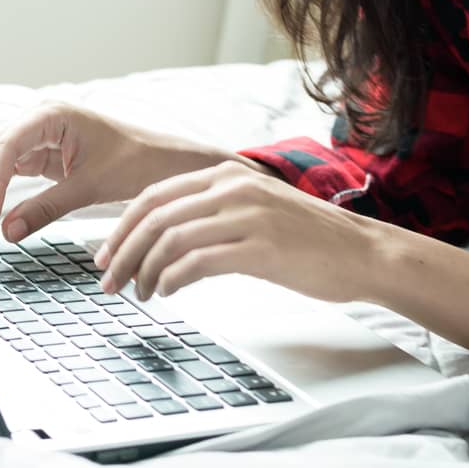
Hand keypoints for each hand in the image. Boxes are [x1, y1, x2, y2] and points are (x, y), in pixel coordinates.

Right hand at [0, 101, 195, 241]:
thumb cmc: (135, 163)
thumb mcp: (89, 187)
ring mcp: (39, 136)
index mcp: (53, 114)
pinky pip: (10, 170)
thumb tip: (7, 232)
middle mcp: (40, 119)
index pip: (7, 145)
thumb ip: (45, 208)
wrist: (162, 163)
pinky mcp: (43, 154)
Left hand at [91, 159, 378, 304]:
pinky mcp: (259, 248)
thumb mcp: (257, 208)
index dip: (122, 226)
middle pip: (154, 216)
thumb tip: (166, 237)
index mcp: (226, 174)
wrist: (362, 252)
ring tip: (139, 294)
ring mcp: (246, 216)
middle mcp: (232, 187)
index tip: (106, 253)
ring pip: (170, 239)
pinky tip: (168, 293)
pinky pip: (197, 262)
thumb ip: (215, 211)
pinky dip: (172, 279)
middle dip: (123, 251)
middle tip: (108, 281)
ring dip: (145, 271)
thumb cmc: (310, 238)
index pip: (155, 195)